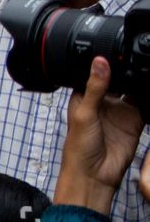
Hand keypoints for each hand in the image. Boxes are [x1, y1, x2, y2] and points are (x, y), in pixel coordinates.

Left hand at [58, 56, 146, 213]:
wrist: (94, 175)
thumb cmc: (78, 147)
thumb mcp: (84, 113)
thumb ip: (95, 87)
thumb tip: (99, 62)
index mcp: (85, 96)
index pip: (97, 73)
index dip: (105, 62)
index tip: (115, 46)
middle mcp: (103, 102)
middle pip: (118, 80)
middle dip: (126, 70)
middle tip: (136, 54)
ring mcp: (120, 111)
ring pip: (133, 91)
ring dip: (139, 82)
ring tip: (147, 66)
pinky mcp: (135, 122)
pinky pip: (146, 106)